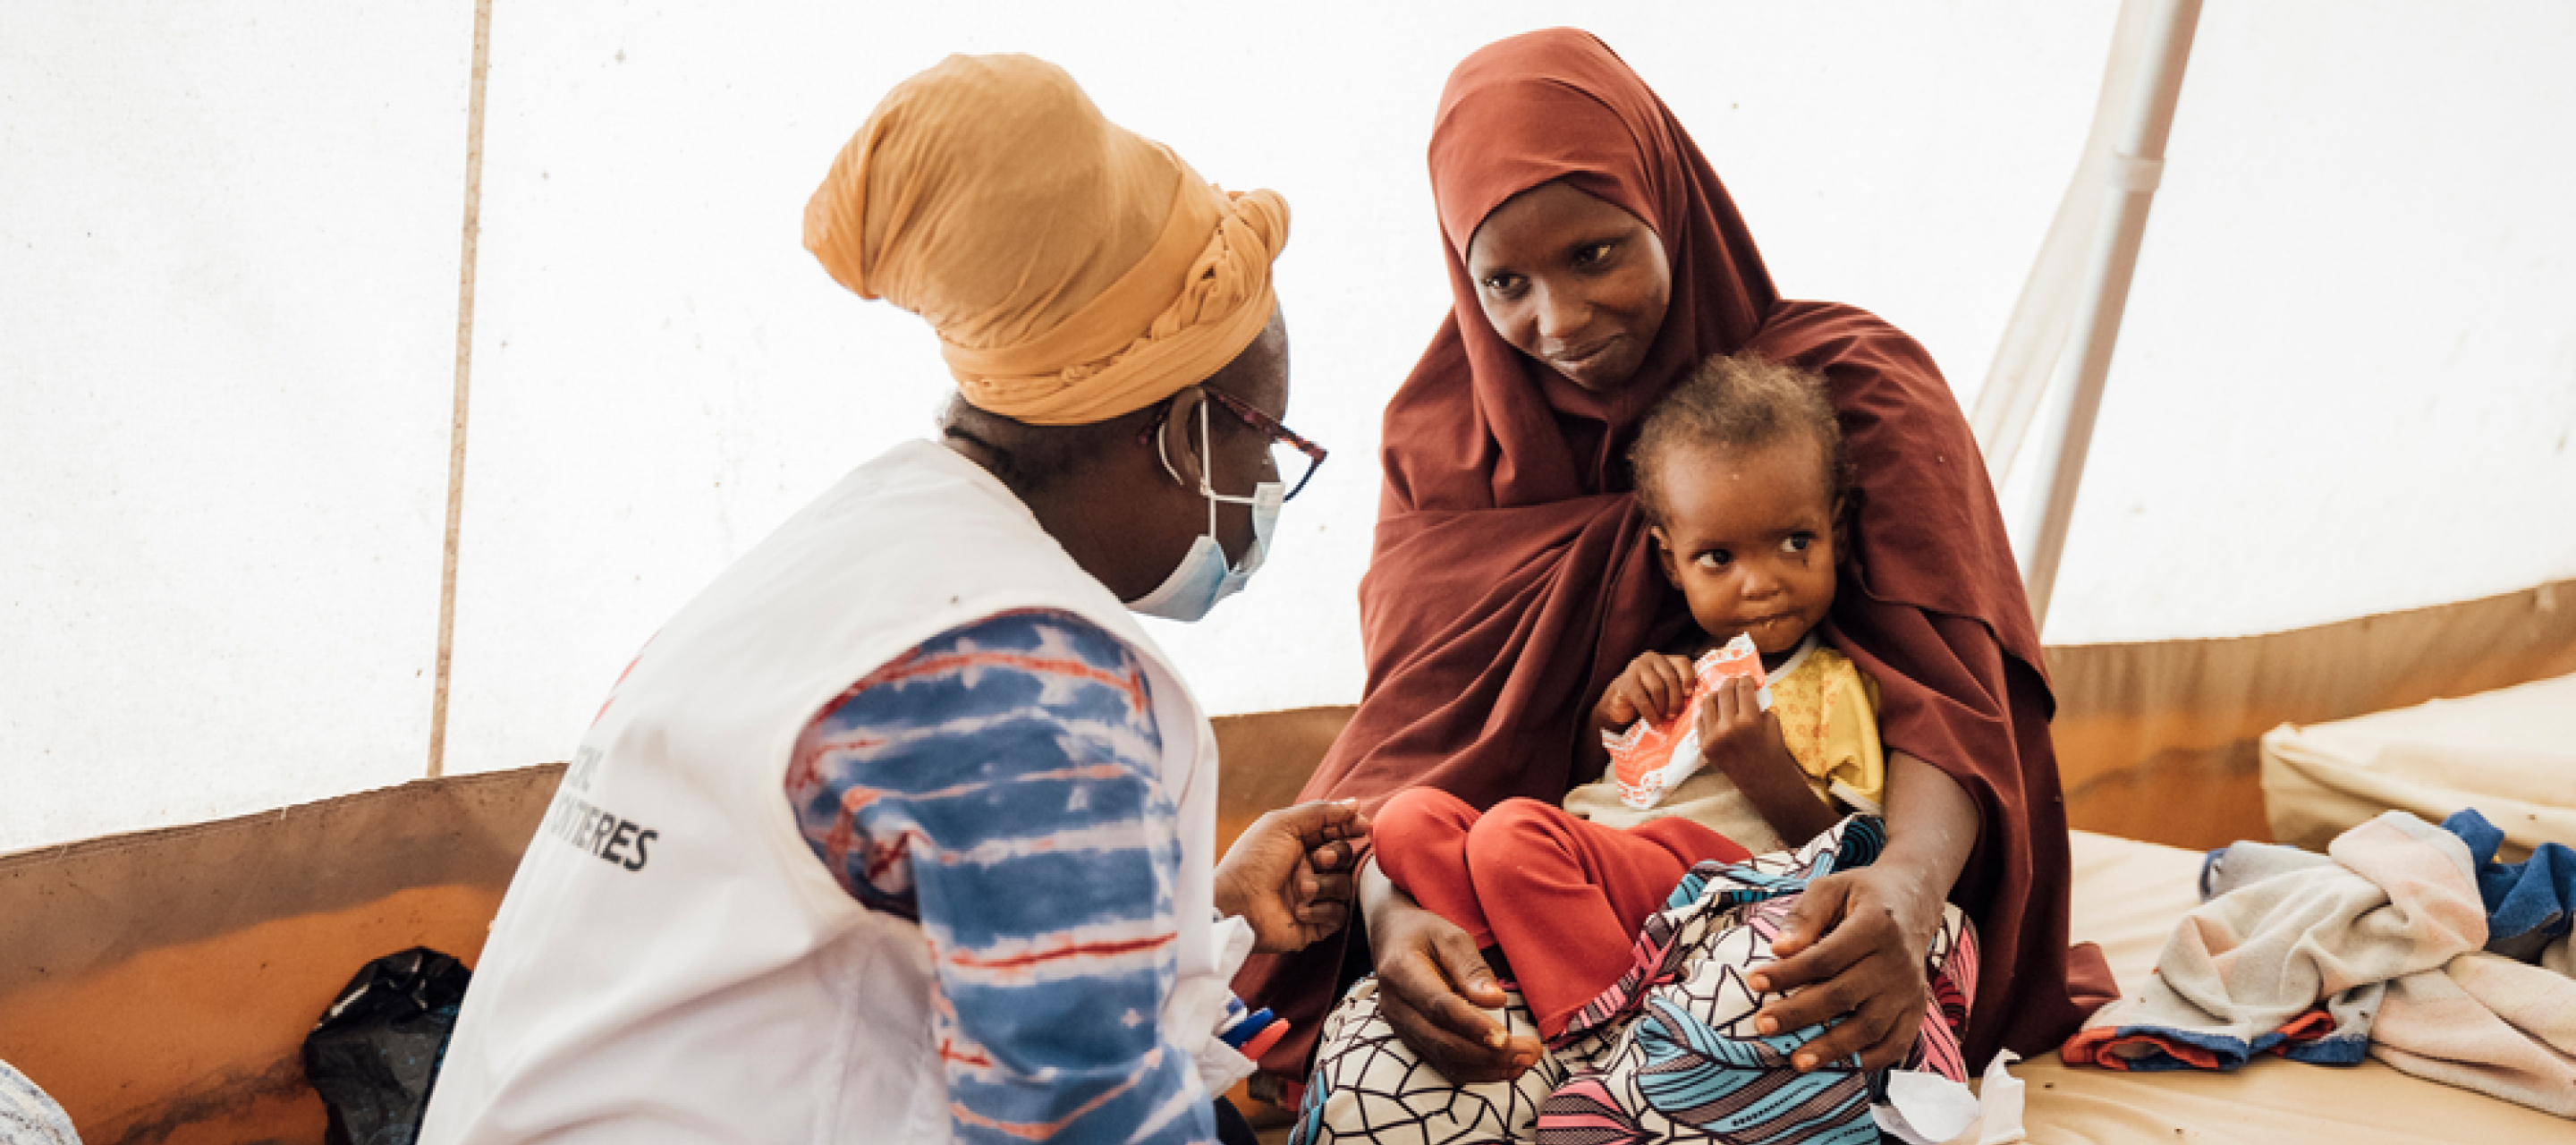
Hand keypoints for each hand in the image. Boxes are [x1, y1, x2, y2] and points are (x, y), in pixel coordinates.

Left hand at [1214, 800, 1369, 952]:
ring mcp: (1312, 897)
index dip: (1350, 827)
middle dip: (1337, 855)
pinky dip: (1323, 910)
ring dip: (1325, 885)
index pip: (1335, 832)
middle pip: (1345, 856)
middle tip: (1319, 860)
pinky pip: (1339, 915)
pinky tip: (1300, 910)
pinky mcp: (1315, 924)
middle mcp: (1308, 868)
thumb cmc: (1252, 861)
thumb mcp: (1282, 824)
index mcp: (1299, 844)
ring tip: (1301, 890)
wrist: (1236, 905)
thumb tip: (1355, 804)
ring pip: (1344, 886)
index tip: (1362, 826)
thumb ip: (1320, 812)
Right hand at [1363, 863, 1541, 1081]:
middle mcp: (1396, 1006)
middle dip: (1488, 1054)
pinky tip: (1505, 1068)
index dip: (1472, 1025)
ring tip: (1524, 1064)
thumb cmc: (1423, 934)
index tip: (1505, 1038)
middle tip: (1529, 1053)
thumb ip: (1472, 968)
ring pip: (1443, 1059)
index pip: (1439, 1006)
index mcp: (1401, 972)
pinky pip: (1442, 1064)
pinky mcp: (1412, 1040)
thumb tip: (1495, 1000)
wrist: (1392, 942)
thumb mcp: (1449, 936)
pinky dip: (1475, 1071)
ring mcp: (1401, 1027)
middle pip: (1442, 1040)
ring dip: (1486, 1068)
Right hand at [1592, 651, 1697, 730]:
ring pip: (1657, 688)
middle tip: (1675, 715)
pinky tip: (1654, 722)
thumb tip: (1695, 702)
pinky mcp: (1625, 682)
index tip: (1689, 694)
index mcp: (1664, 659)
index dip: (1688, 678)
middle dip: (1675, 699)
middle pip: (1670, 678)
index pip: (1683, 662)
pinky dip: (1650, 713)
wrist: (1619, 701)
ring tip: (1664, 719)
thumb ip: (1677, 690)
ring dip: (1663, 707)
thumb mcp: (1665, 690)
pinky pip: (1642, 699)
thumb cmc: (1647, 697)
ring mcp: (1636, 668)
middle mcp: (1651, 658)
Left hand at [1696, 677, 1835, 843]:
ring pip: (1707, 703)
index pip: (1743, 688)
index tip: (1748, 678)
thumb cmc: (1772, 751)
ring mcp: (1712, 737)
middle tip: (1734, 682)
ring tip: (1722, 694)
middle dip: (1730, 683)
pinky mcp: (1704, 746)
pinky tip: (1715, 709)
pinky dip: (1707, 712)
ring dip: (1716, 695)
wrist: (1764, 782)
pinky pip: (1700, 720)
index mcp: (1748, 720)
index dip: (1746, 679)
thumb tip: (1747, 690)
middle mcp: (1727, 727)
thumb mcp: (1772, 723)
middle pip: (1723, 692)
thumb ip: (1758, 705)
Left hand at [1744, 864, 1941, 1070]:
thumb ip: (1804, 915)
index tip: (1754, 981)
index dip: (1789, 973)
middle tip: (1763, 1025)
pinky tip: (1842, 1065)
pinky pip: (1897, 1043)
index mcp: (1876, 925)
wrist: (1913, 902)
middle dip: (1799, 1014)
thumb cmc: (1863, 895)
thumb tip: (1780, 949)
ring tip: (1796, 1061)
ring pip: (1869, 1026)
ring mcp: (1909, 989)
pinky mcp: (1916, 1008)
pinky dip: (1871, 1060)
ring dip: (1832, 1047)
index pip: (1826, 957)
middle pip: (1843, 995)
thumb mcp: (1832, 888)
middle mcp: (1897, 961)